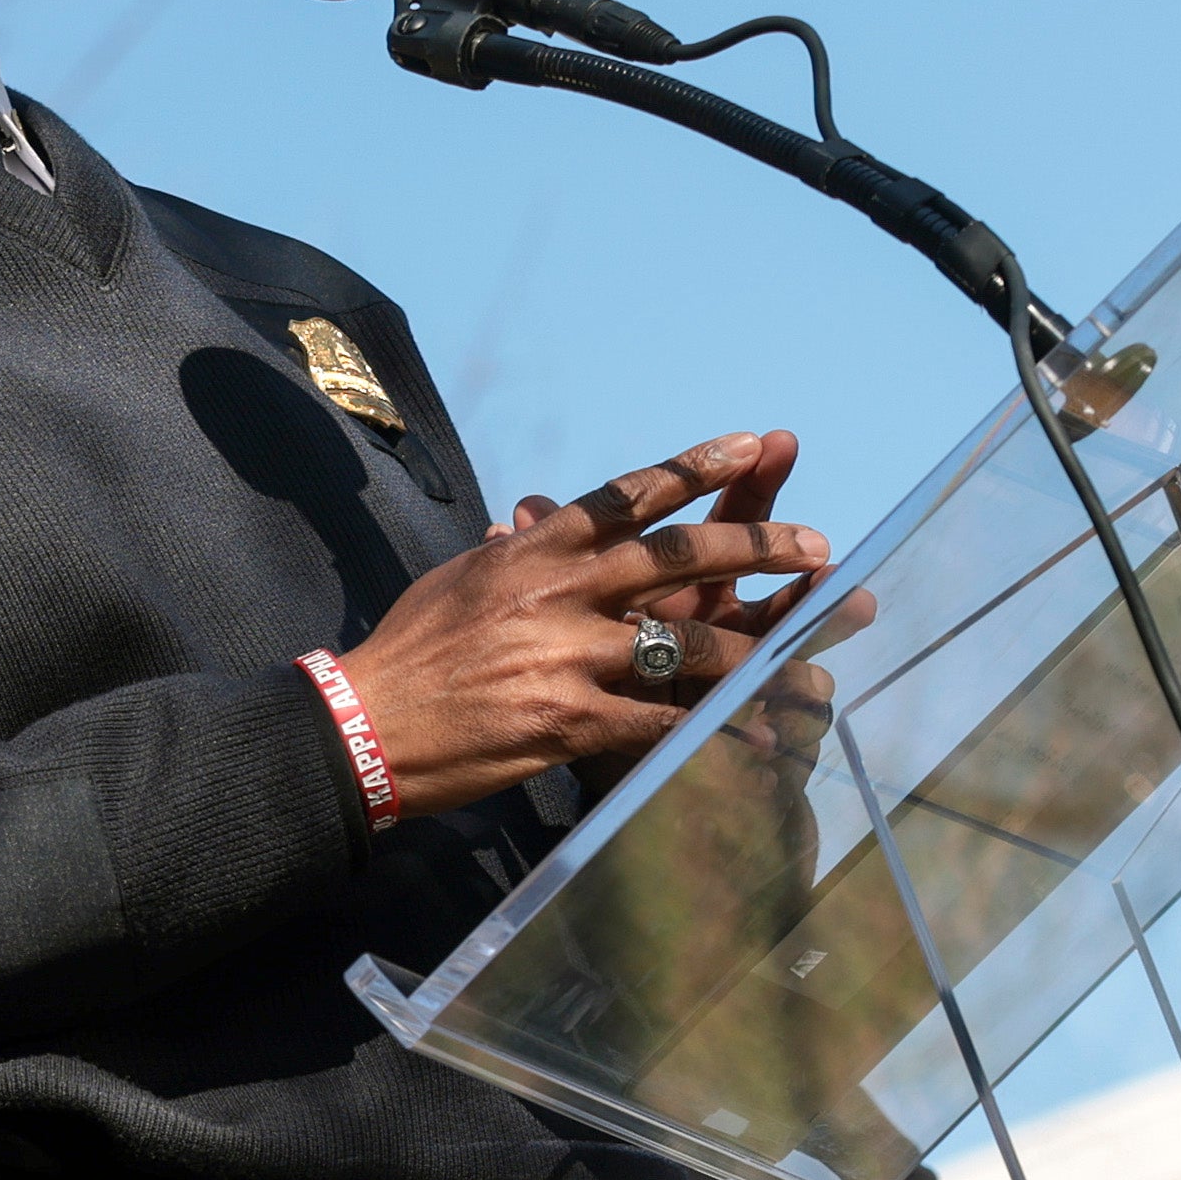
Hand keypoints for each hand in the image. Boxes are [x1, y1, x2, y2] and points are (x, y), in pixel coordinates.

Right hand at [336, 432, 830, 817]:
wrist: (365, 725)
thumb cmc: (407, 651)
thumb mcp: (462, 579)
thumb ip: (517, 554)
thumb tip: (539, 524)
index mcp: (533, 551)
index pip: (627, 495)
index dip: (693, 467)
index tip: (748, 444)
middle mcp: (556, 593)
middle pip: (674, 557)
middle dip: (752, 546)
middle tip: (815, 543)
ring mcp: (565, 657)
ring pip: (683, 644)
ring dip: (753, 648)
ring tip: (805, 649)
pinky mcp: (568, 721)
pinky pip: (659, 724)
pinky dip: (711, 731)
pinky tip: (756, 735)